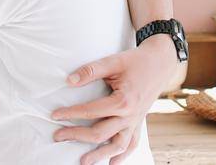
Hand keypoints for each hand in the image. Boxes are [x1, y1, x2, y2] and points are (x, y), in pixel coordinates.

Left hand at [51, 35, 176, 164]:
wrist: (160, 63)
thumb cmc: (135, 61)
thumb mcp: (113, 61)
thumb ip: (90, 71)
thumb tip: (69, 80)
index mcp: (123, 101)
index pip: (91, 112)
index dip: (71, 113)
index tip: (55, 115)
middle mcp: (130, 116)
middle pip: (100, 133)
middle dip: (77, 135)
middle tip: (57, 136)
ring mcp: (135, 122)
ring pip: (117, 145)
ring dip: (100, 155)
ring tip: (83, 161)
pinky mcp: (139, 123)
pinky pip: (132, 144)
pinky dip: (123, 156)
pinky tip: (112, 163)